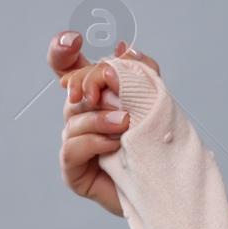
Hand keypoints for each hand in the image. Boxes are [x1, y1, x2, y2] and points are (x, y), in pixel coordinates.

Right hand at [50, 32, 159, 217]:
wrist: (165, 189)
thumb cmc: (156, 146)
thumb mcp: (154, 104)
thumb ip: (143, 73)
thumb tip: (125, 48)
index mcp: (94, 98)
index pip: (67, 67)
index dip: (62, 51)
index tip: (73, 39)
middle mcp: (79, 116)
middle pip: (73, 88)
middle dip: (93, 84)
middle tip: (115, 91)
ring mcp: (73, 142)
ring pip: (74, 117)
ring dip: (100, 117)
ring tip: (126, 123)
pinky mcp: (73, 169)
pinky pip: (72, 148)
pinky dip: (94, 142)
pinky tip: (114, 145)